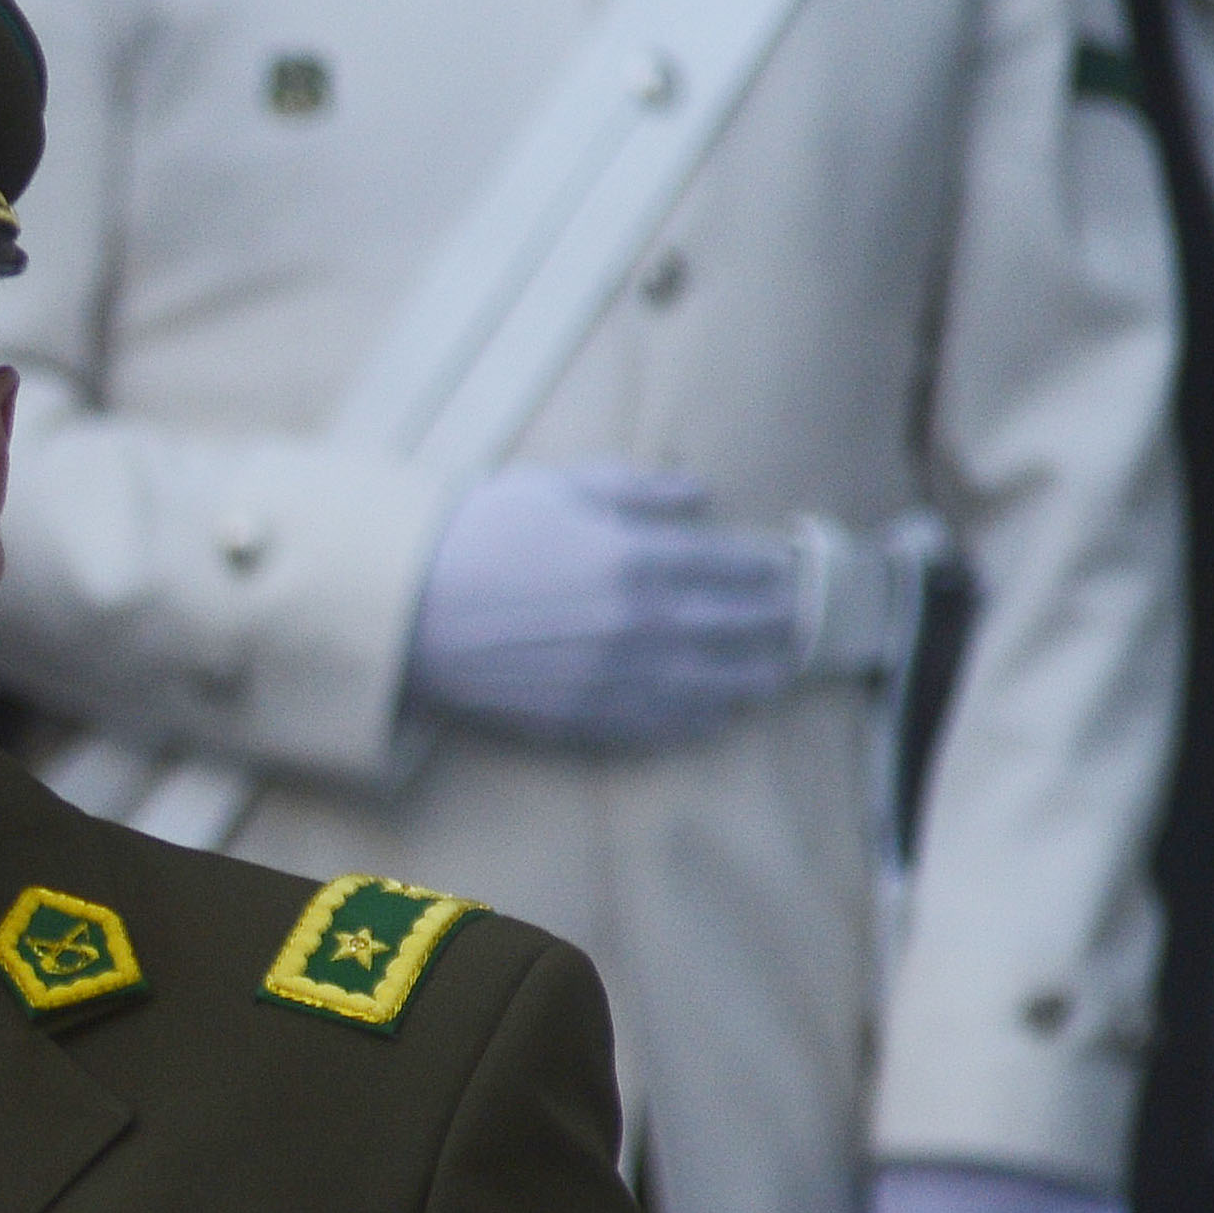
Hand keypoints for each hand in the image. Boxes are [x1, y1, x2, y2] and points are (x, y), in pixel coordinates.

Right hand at [402, 465, 800, 748]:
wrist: (408, 612)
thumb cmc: (477, 537)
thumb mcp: (559, 487)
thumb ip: (638, 489)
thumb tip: (700, 494)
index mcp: (640, 557)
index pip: (736, 565)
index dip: (771, 567)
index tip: (789, 567)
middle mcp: (644, 624)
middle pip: (742, 628)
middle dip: (781, 623)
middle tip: (805, 620)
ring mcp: (621, 678)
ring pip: (717, 685)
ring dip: (758, 677)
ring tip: (780, 671)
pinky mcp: (591, 718)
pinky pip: (667, 726)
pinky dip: (704, 720)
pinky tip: (720, 714)